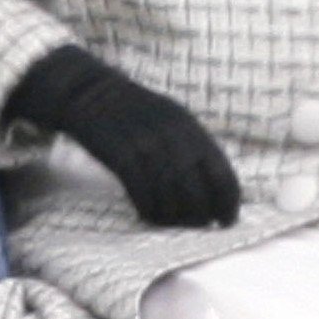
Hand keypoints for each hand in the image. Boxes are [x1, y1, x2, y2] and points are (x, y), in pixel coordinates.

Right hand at [5, 44, 239, 227]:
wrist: (91, 92)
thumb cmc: (137, 112)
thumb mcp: (174, 119)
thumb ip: (195, 147)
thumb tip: (219, 187)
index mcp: (191, 127)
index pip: (221, 172)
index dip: (228, 201)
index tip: (226, 220)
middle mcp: (172, 136)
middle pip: (196, 188)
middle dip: (200, 213)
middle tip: (199, 225)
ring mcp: (144, 145)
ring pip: (168, 193)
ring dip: (173, 215)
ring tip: (172, 222)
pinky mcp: (118, 154)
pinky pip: (140, 190)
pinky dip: (148, 208)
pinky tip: (149, 215)